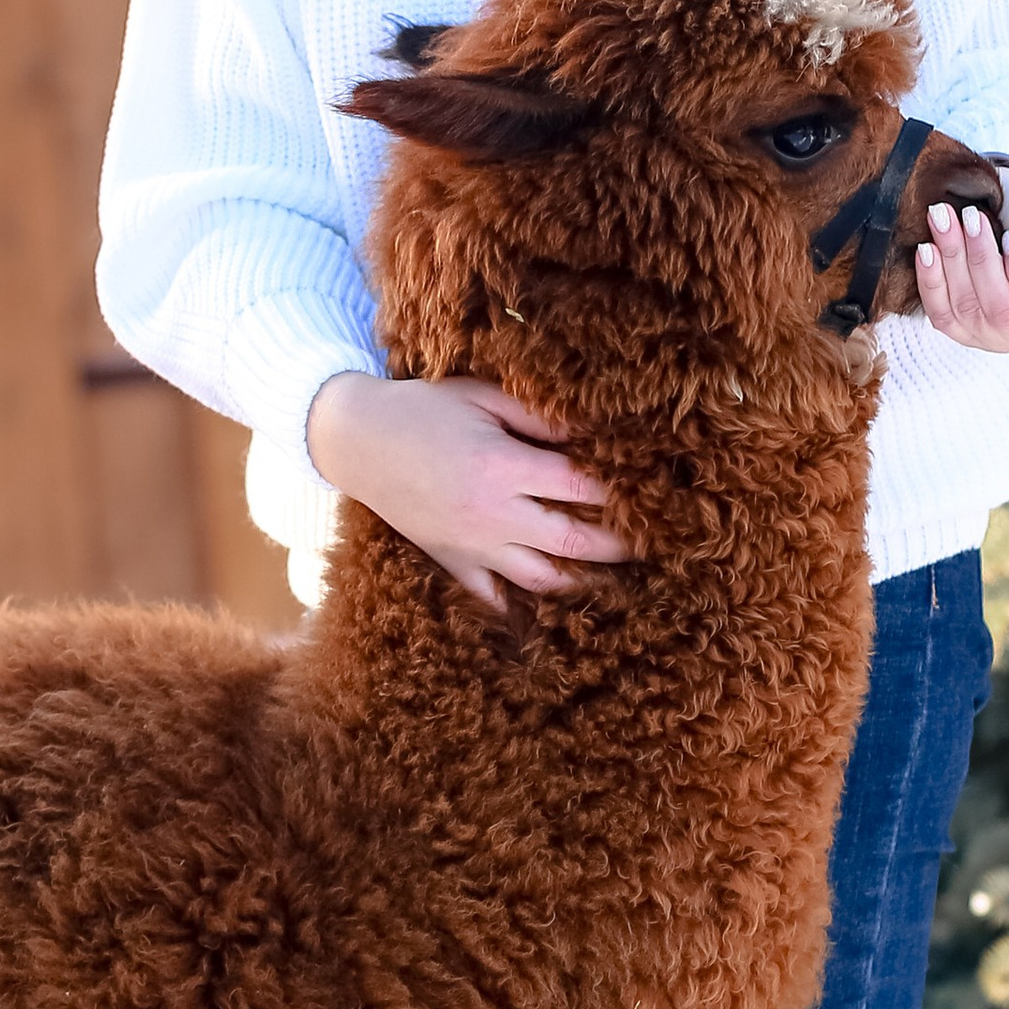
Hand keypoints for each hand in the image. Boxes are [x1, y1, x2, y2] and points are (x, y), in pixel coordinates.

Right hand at [307, 371, 634, 613]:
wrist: (356, 441)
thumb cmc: (422, 409)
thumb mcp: (481, 397)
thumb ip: (537, 418)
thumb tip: (587, 432)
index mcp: (503, 469)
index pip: (580, 489)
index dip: (620, 493)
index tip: (651, 494)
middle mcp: (492, 515)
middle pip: (573, 542)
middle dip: (618, 546)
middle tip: (651, 545)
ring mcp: (472, 545)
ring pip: (541, 578)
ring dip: (581, 582)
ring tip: (612, 578)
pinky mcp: (451, 560)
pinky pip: (492, 596)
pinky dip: (520, 607)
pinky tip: (548, 611)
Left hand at [913, 167, 1008, 353]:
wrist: (997, 215)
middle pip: (1003, 310)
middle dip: (979, 258)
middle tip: (969, 216)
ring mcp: (999, 337)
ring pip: (970, 309)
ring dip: (951, 260)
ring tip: (942, 219)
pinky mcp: (964, 334)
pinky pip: (943, 316)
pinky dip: (931, 281)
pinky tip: (926, 250)